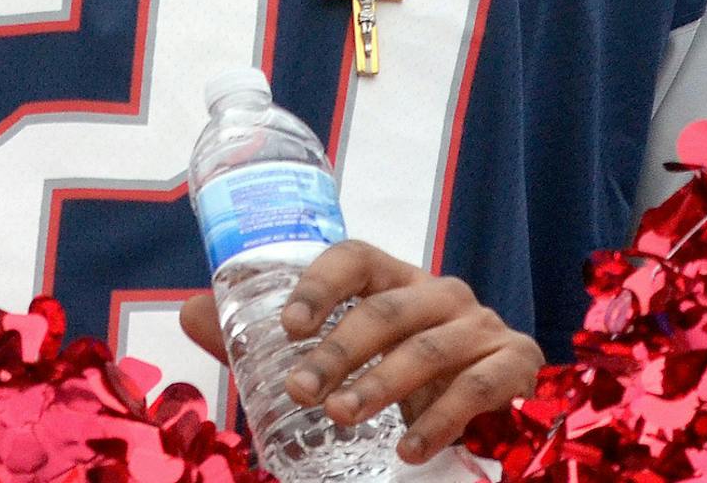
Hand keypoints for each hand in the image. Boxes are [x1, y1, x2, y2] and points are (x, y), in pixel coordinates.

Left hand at [180, 240, 542, 465]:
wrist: (491, 409)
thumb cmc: (399, 373)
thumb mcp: (340, 358)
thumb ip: (265, 343)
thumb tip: (189, 313)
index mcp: (394, 278)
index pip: (355, 258)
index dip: (320, 284)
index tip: (287, 326)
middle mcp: (440, 291)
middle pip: (385, 309)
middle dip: (339, 351)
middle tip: (302, 391)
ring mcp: (482, 325)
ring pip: (428, 347)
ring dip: (381, 384)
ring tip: (339, 417)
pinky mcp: (517, 363)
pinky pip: (478, 387)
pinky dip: (441, 419)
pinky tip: (407, 448)